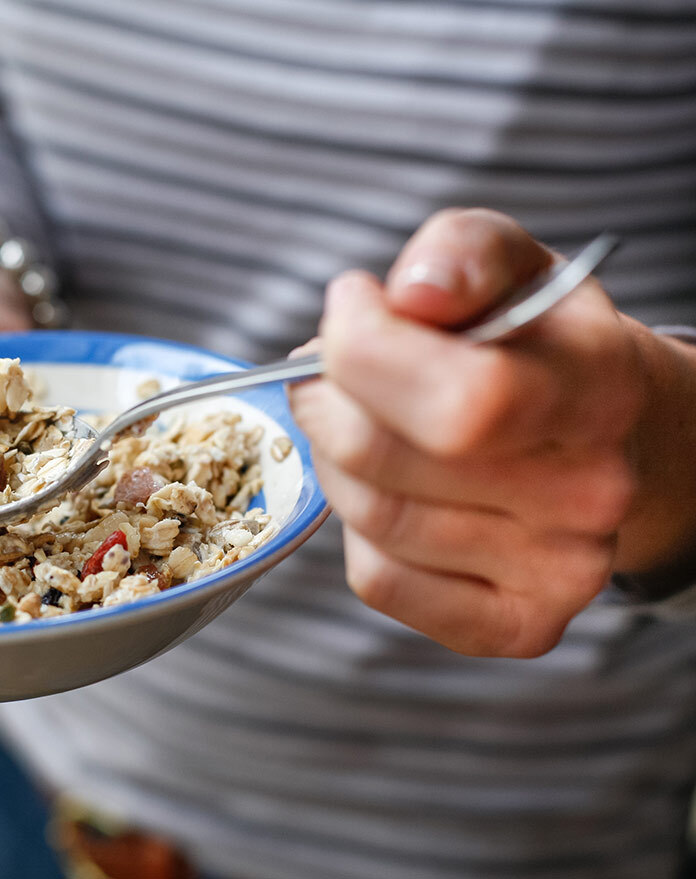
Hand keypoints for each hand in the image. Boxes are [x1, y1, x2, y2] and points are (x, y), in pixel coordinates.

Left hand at [288, 209, 695, 656]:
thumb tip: (412, 294)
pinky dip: (354, 529)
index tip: (349, 307)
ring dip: (332, 458)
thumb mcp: (511, 266)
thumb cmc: (535, 345)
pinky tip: (385, 487)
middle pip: (381, 457)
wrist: (606, 436)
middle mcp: (589, 494)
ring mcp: (558, 573)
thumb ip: (461, 252)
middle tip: (326, 373)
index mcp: (597, 390)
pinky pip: (378, 580)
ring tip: (357, 421)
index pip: (460, 400)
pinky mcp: (515, 627)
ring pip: (370, 517)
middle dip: (325, 399)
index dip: (363, 349)